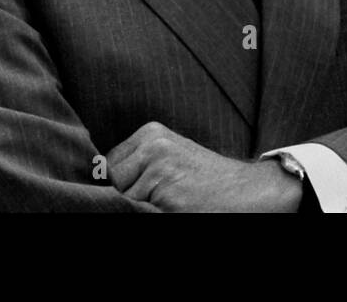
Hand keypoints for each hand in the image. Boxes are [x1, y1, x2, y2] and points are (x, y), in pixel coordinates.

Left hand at [107, 122, 300, 211]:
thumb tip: (100, 176)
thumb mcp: (169, 158)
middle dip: (125, 192)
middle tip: (158, 195)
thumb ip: (139, 162)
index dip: (119, 182)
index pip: (109, 162)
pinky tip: (172, 206)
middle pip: (111, 177)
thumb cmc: (206, 181)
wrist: (246, 192)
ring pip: (121, 196)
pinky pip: (135, 208)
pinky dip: (148, 213)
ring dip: (136, 205)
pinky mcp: (164, 188)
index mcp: (151, 132)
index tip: (138, 189)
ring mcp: (157, 164)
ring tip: (168, 200)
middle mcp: (152, 143)